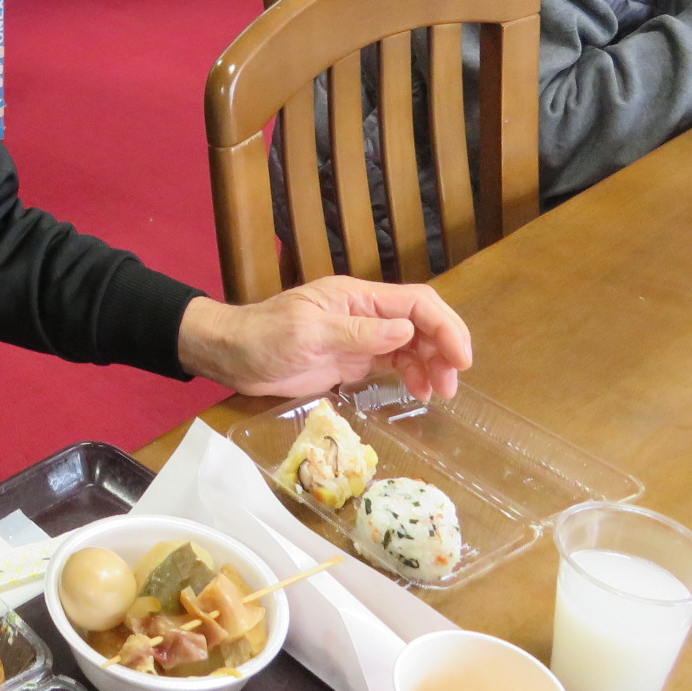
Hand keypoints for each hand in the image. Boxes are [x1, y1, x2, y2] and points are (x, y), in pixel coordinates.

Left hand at [177, 278, 472, 401]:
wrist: (231, 355)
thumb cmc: (263, 337)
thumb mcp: (308, 334)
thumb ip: (357, 333)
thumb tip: (406, 330)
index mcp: (356, 297)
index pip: (416, 303)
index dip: (444, 326)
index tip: (460, 358)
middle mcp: (364, 313)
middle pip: (421, 322)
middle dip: (444, 348)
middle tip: (452, 384)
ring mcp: (359, 336)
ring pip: (412, 343)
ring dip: (432, 364)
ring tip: (439, 393)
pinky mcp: (352, 359)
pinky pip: (394, 361)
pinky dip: (412, 374)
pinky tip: (418, 392)